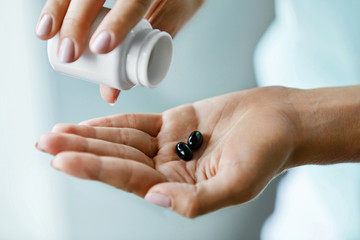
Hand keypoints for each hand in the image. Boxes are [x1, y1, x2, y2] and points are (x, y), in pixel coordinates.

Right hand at [35, 0, 203, 103]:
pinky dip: (56, 3)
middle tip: (68, 55)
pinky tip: (46, 21)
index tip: (100, 48)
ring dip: (57, 10)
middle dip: (76, 22)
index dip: (118, 23)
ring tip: (46, 36)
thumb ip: (143, 55)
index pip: (135, 1)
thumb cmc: (177, 0)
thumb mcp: (170, 24)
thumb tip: (110, 94)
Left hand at [36, 87, 298, 217]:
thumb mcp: (238, 185)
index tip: (62, 158)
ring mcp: (170, 145)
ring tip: (58, 133)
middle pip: (117, 159)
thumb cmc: (268, 153)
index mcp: (180, 187)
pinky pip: (138, 123)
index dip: (96, 168)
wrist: (281, 121)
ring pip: (122, 140)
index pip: (129, 178)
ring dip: (91, 136)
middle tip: (47, 143)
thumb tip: (153, 198)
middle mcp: (169, 168)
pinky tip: (91, 124)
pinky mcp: (175, 123)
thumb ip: (196, 200)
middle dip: (82, 151)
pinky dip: (113, 122)